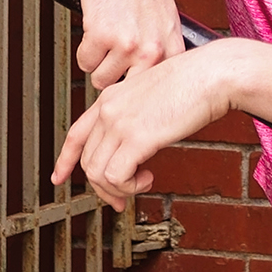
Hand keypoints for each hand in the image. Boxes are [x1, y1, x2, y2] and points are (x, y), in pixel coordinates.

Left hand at [51, 40, 237, 208]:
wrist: (211, 74)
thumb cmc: (195, 82)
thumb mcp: (154, 95)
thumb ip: (137, 116)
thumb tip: (137, 146)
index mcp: (112, 97)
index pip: (76, 133)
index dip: (65, 159)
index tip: (60, 176)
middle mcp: (109, 109)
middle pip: (87, 160)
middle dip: (101, 186)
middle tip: (120, 198)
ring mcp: (120, 123)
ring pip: (97, 173)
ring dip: (118, 188)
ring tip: (142, 183)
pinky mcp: (136, 138)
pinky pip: (116, 177)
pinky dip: (130, 186)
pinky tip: (148, 178)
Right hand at [77, 0, 184, 84]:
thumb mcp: (167, 23)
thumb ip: (164, 57)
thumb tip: (157, 92)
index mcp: (172, 50)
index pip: (153, 93)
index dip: (138, 91)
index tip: (133, 91)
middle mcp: (153, 51)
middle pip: (124, 91)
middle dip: (116, 77)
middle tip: (116, 55)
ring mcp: (128, 44)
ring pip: (100, 79)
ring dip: (99, 61)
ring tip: (109, 35)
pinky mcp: (101, 35)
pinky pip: (84, 62)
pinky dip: (85, 48)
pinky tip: (98, 26)